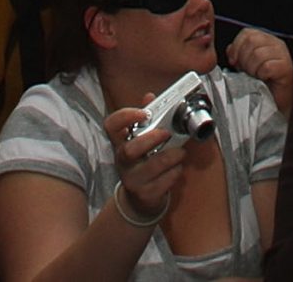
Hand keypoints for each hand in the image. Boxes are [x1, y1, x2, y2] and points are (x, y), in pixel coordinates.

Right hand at [103, 101, 201, 219]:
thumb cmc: (144, 161)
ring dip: (169, 157)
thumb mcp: (142, 139)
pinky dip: (174, 173)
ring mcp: (132, 179)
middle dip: (150, 140)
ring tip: (181, 151)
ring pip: (149, 168)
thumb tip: (150, 96)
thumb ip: (147, 118)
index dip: (125, 117)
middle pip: (128, 151)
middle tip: (167, 133)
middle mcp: (123, 161)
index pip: (111, 126)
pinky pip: (162, 184)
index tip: (144, 113)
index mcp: (120, 142)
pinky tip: (178, 168)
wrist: (141, 197)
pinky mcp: (145, 194)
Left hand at [228, 28, 292, 114]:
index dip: (236, 47)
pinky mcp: (286, 68)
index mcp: (266, 40)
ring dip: (251, 69)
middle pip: (251, 40)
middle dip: (243, 59)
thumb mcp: (245, 65)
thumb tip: (230, 49)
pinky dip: (261, 75)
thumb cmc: (261, 84)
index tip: (234, 62)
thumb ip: (238, 53)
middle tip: (247, 71)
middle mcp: (276, 44)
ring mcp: (283, 54)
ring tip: (255, 76)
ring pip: (257, 53)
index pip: (247, 33)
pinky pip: (266, 67)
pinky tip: (264, 80)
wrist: (275, 104)